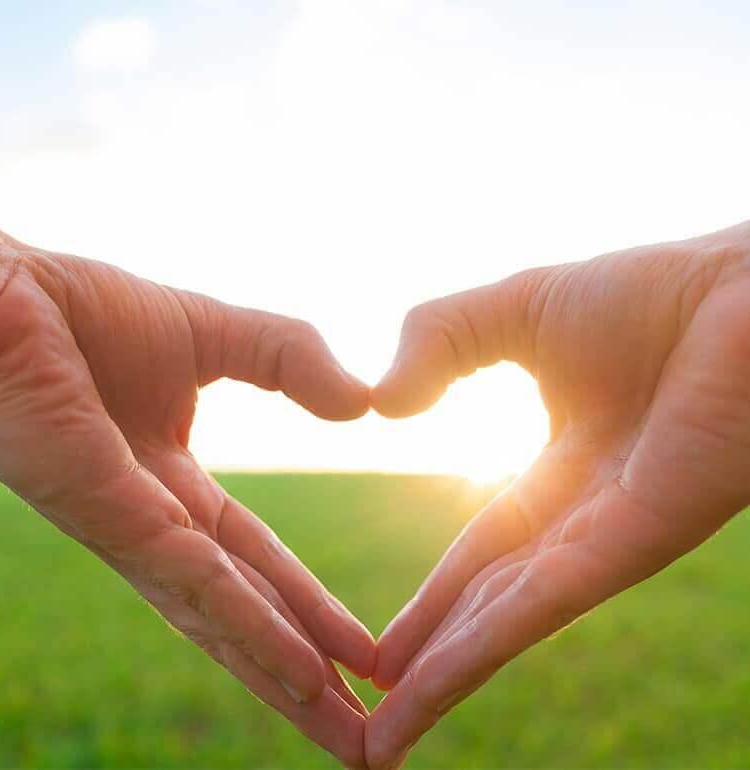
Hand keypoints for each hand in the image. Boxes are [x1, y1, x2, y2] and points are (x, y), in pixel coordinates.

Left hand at [0, 216, 373, 767]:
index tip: (360, 650)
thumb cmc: (85, 309)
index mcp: (170, 488)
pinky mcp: (111, 518)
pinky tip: (298, 673)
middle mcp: (152, 527)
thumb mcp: (219, 334)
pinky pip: (194, 585)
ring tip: (345, 730)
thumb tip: (363, 403)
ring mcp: (131, 530)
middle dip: (304, 675)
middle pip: (243, 614)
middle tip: (362, 731)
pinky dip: (250, 631)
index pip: (254, 562)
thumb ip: (292, 357)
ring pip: (221, 620)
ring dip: (285, 676)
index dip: (308, 607)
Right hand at [365, 221, 749, 767]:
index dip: (431, 605)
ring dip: (442, 683)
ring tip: (380, 739)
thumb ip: (437, 338)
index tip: (380, 650)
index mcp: (560, 473)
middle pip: (488, 609)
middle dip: (428, 665)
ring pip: (507, 626)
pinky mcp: (634, 541)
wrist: (739, 287)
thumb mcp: (508, 309)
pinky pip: (537, 606)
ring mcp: (608, 540)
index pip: (480, 556)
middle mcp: (583, 523)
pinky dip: (475, 652)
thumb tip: (379, 404)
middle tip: (369, 720)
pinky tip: (423, 690)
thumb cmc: (646, 292)